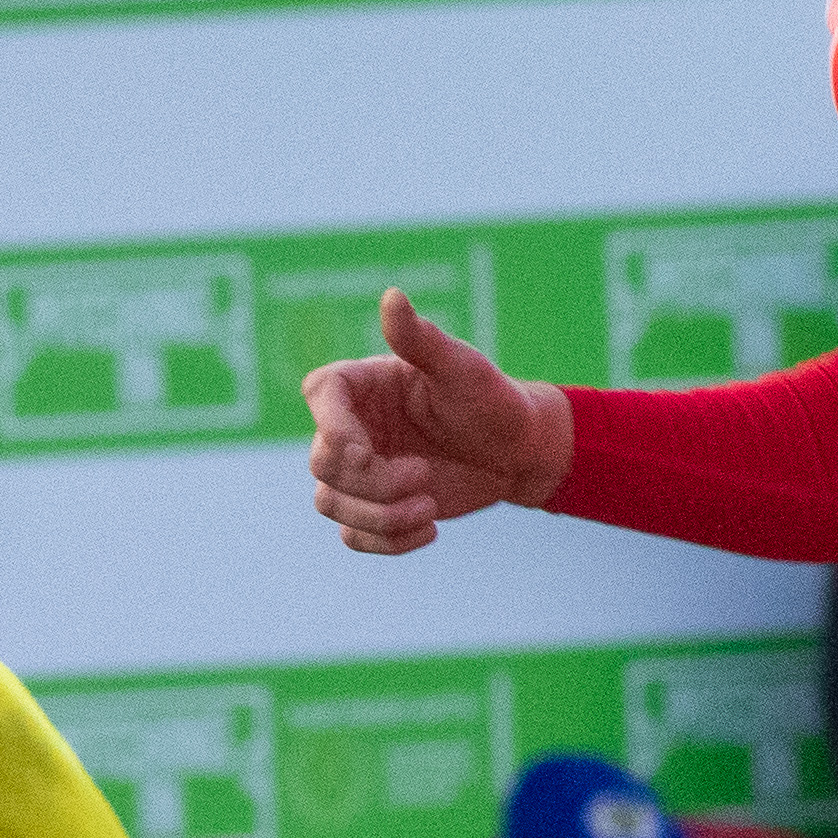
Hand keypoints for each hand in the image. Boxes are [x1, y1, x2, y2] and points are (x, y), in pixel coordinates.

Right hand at [306, 285, 567, 555]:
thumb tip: (392, 295)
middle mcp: (352, 426)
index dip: (330, 426)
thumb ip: (421, 339)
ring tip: (430, 507)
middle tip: (424, 477)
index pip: (320, 394)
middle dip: (371, 482)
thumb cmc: (492, 400)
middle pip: (323, 463)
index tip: (365, 453)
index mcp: (364, 385)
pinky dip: (386, 541)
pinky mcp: (373, 509)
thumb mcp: (463, 369)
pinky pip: (352, 537)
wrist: (517, 452)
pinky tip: (430, 531)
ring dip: (379, 517)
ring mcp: (360, 471)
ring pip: (331, 505)